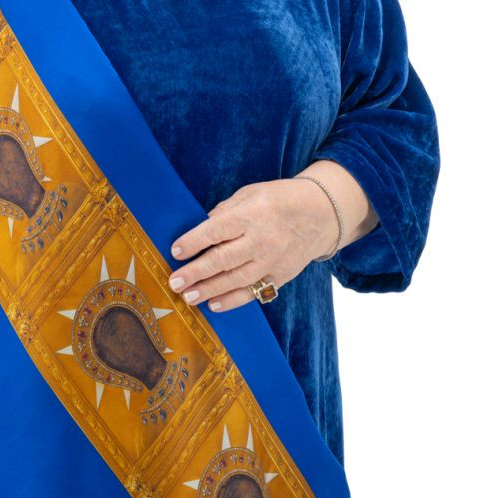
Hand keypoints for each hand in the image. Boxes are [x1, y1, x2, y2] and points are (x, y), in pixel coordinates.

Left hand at [167, 177, 337, 312]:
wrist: (322, 214)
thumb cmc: (282, 199)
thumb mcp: (253, 193)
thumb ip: (226, 210)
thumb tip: (202, 225)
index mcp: (252, 214)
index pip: (217, 230)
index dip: (194, 241)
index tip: (175, 251)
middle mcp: (262, 239)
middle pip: (223, 260)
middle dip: (195, 272)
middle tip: (174, 282)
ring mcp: (272, 260)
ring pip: (236, 280)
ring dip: (209, 290)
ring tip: (188, 297)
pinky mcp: (281, 276)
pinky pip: (254, 292)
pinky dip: (233, 300)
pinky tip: (214, 305)